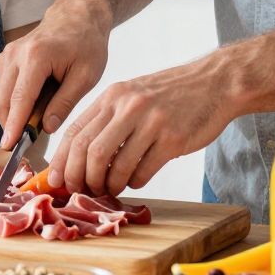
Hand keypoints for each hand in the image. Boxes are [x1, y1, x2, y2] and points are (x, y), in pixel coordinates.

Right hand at [0, 6, 109, 148]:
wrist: (78, 15)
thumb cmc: (87, 43)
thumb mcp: (87, 75)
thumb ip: (65, 103)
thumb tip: (46, 128)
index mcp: (36, 56)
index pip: (20, 99)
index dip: (13, 125)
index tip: (8, 146)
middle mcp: (15, 54)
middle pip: (2, 101)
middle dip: (12, 125)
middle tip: (32, 141)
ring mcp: (7, 55)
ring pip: (0, 97)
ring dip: (14, 114)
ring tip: (42, 116)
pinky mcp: (5, 59)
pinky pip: (3, 90)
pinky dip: (15, 103)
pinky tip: (37, 102)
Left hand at [48, 59, 234, 196]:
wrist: (215, 83)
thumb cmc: (171, 95)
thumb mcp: (133, 96)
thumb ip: (108, 120)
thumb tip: (80, 158)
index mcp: (114, 96)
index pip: (75, 132)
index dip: (62, 161)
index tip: (58, 180)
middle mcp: (129, 107)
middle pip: (90, 152)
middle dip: (82, 179)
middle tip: (85, 191)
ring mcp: (151, 122)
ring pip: (115, 166)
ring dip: (109, 185)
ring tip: (112, 188)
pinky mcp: (172, 140)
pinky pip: (143, 172)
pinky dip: (134, 183)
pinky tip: (137, 179)